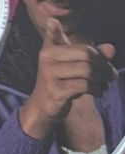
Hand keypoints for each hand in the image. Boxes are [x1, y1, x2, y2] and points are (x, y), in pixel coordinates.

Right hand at [19, 18, 115, 136]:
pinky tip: (99, 92)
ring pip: (87, 71)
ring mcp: (49, 76)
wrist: (43, 104)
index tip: (105, 65)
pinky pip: (84, 86)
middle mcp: (46, 59)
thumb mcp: (73, 64)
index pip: (84, 48)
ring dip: (102, 79)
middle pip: (87, 57)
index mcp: (49, 49)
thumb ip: (92, 54)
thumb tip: (111, 48)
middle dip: (104, 67)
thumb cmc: (61, 81)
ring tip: (105, 84)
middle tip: (111, 76)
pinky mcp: (55, 91)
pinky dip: (97, 89)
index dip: (99, 57)